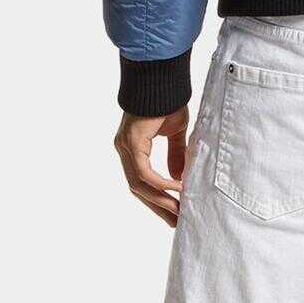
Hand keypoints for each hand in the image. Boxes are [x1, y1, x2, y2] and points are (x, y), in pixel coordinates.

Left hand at [114, 106, 188, 226]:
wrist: (162, 79)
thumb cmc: (167, 101)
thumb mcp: (175, 134)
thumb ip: (175, 156)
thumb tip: (178, 178)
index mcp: (132, 149)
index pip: (141, 182)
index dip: (156, 199)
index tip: (173, 213)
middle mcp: (124, 150)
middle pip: (138, 189)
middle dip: (158, 207)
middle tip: (176, 223)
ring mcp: (126, 147)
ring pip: (139, 185)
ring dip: (160, 200)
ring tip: (179, 211)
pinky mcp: (132, 143)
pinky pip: (145, 173)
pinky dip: (161, 183)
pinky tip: (178, 188)